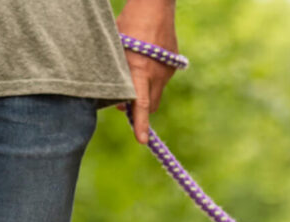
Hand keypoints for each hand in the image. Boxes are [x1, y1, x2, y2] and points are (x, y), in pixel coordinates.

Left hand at [115, 0, 178, 143]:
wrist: (155, 8)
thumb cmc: (129, 25)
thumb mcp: (116, 49)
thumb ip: (118, 74)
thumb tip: (120, 99)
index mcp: (140, 70)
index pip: (141, 104)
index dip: (141, 124)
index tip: (142, 141)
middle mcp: (157, 75)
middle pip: (151, 105)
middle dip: (140, 110)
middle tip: (123, 106)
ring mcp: (167, 71)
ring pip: (156, 93)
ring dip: (145, 92)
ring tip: (134, 72)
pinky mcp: (173, 65)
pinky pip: (162, 79)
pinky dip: (152, 77)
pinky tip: (145, 58)